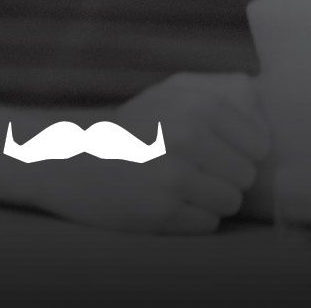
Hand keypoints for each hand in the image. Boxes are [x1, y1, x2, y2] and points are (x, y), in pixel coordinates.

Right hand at [28, 73, 269, 233]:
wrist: (62, 160)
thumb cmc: (122, 132)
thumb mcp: (163, 98)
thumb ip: (213, 101)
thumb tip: (257, 125)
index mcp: (194, 104)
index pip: (259, 144)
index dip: (237, 152)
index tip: (209, 152)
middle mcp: (186, 136)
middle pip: (245, 175)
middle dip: (221, 178)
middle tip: (182, 170)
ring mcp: (174, 174)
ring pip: (230, 202)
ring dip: (206, 200)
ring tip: (170, 187)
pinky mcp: (161, 210)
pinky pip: (207, 223)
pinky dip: (187, 218)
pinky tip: (158, 202)